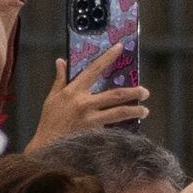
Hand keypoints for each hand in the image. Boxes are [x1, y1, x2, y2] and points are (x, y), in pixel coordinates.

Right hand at [30, 63, 152, 144]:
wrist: (47, 145)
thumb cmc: (49, 120)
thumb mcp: (52, 98)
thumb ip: (60, 79)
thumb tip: (60, 61)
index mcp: (73, 91)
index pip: (94, 69)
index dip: (108, 57)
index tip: (120, 47)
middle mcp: (84, 103)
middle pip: (115, 95)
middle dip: (133, 92)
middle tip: (145, 92)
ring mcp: (90, 120)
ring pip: (118, 113)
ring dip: (134, 111)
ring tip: (145, 111)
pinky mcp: (94, 133)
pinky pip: (112, 128)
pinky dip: (123, 126)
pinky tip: (131, 126)